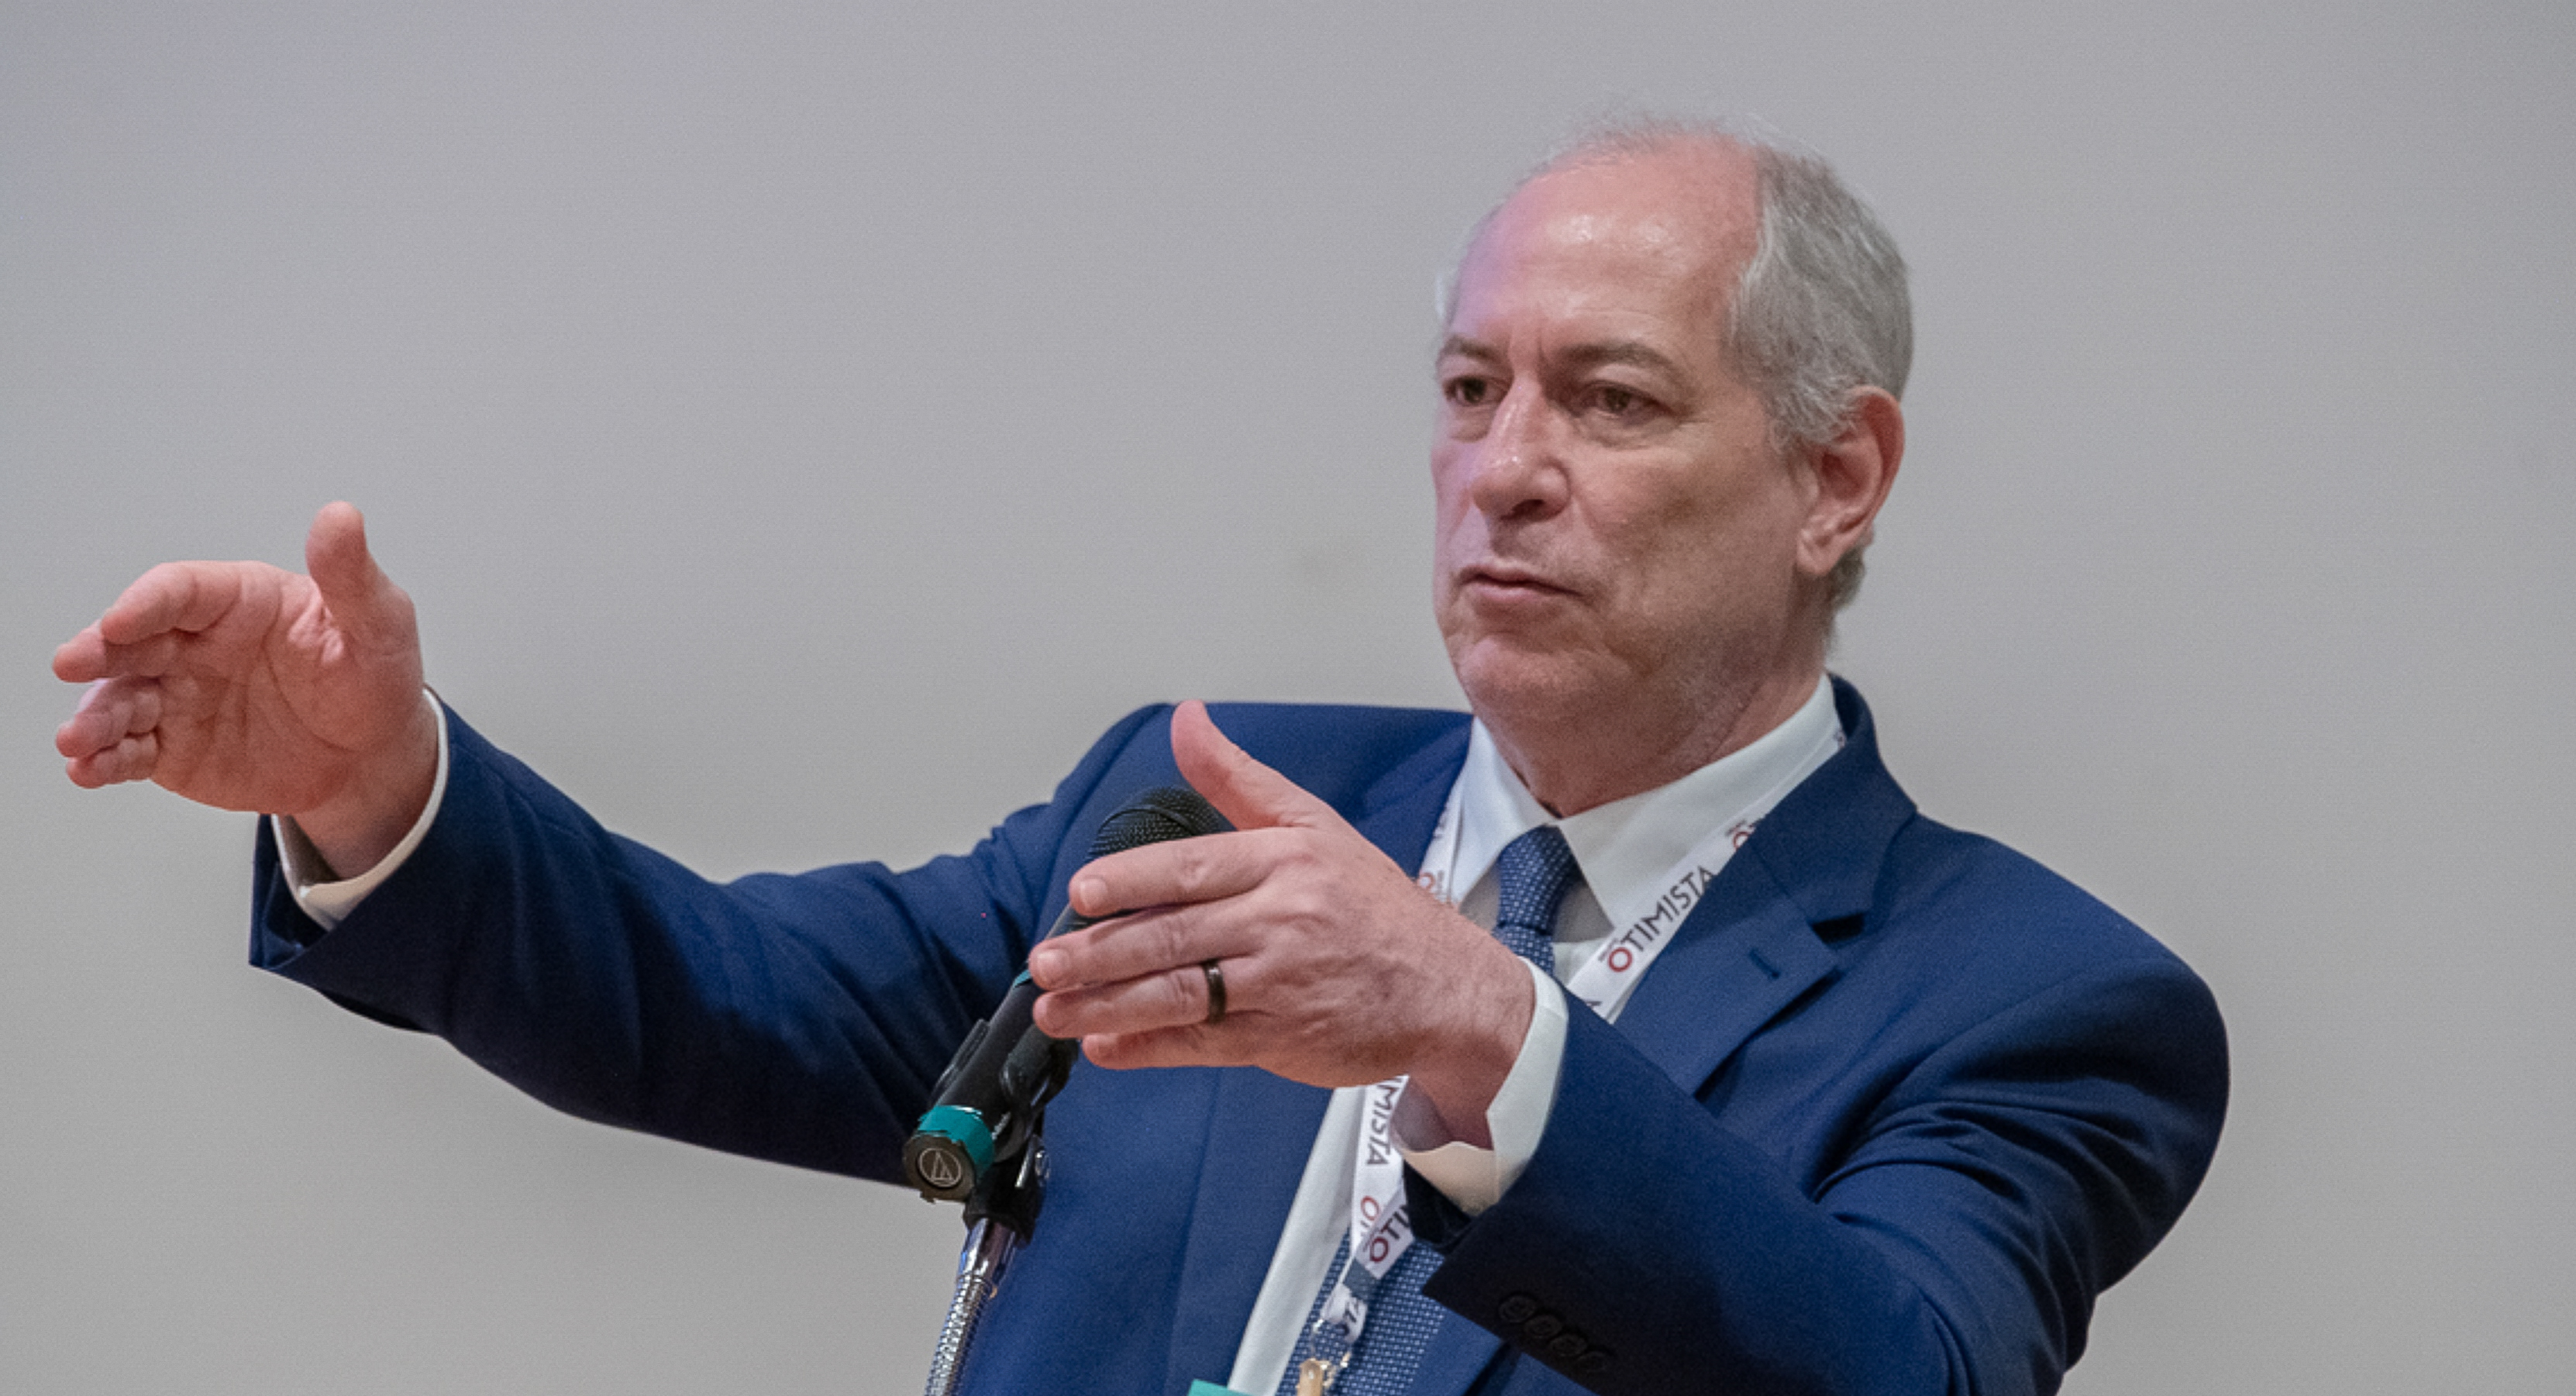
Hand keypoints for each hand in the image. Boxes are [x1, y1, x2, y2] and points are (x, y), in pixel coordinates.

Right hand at [52, 502, 439, 875]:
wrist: (373, 755)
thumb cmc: (372, 677)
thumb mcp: (379, 623)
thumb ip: (350, 576)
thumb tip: (339, 517)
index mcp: (240, 601)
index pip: (182, 590)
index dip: (147, 602)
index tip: (121, 619)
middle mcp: (197, 644)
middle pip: (134, 640)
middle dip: (98, 651)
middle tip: (73, 663)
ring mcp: (180, 696)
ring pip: (122, 699)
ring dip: (94, 717)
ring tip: (77, 738)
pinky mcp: (174, 747)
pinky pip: (130, 751)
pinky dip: (104, 761)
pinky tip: (89, 769)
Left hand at [1028, 701, 1534, 1141]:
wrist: (1448, 987)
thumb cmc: (1375, 906)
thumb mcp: (1313, 825)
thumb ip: (1237, 778)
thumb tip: (1188, 721)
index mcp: (1283, 862)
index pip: (1192, 869)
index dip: (1129, 882)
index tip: (1080, 893)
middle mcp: (1280, 922)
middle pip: (1174, 937)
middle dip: (1099, 953)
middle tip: (1045, 962)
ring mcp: (1280, 985)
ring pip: (1180, 994)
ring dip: (1108, 1006)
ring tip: (1056, 1010)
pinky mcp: (1281, 1039)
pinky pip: (1204, 1044)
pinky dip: (1150, 1048)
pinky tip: (1109, 1047)